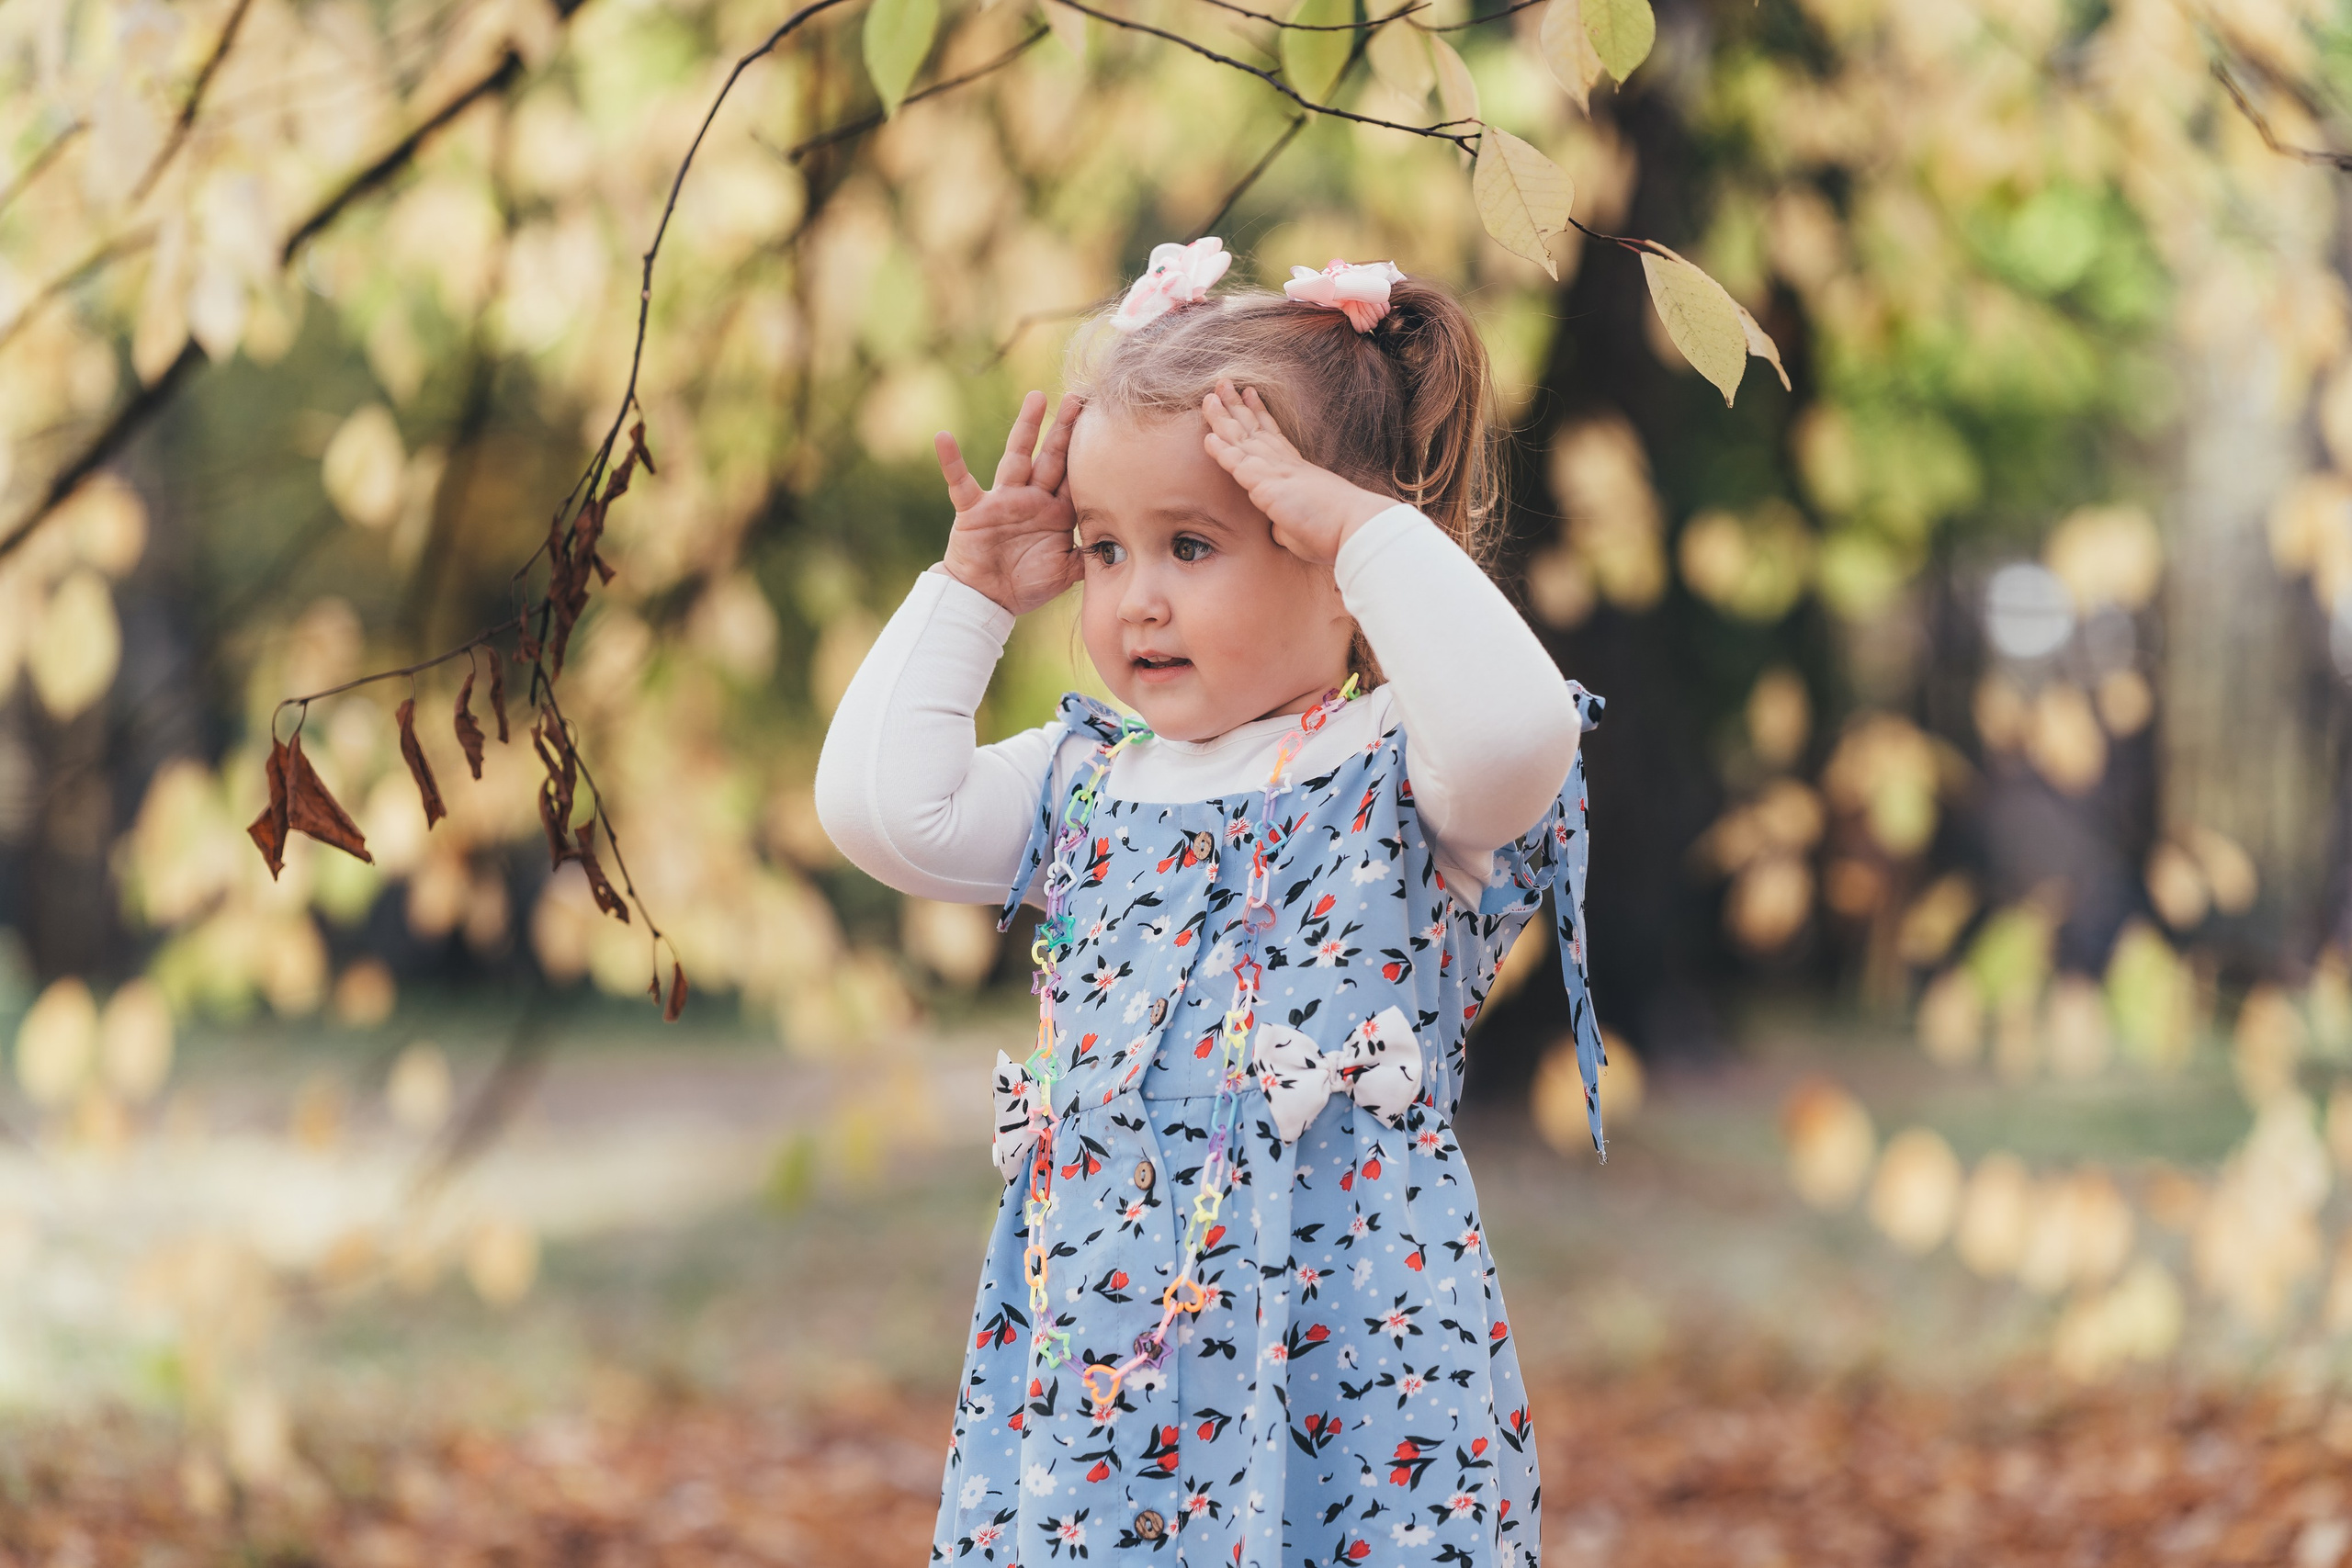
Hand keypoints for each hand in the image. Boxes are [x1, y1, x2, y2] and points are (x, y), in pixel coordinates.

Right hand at [936, 390, 1084, 614]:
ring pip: (1017, 457)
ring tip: (1037, 398)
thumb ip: (1090, 555)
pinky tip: (944, 437)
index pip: (1075, 476)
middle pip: (1052, 456)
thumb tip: (1124, 548)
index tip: (1105, 423)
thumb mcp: (1066, 572)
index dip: (1089, 452)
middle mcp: (1032, 498)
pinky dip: (951, 461)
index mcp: (1055, 512)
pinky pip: (961, 482)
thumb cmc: (1026, 584)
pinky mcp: (974, 509)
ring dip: (1026, 428)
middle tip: (1079, 398)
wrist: (987, 600)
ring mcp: (1003, 499)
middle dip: (1066, 428)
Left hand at [1198, 378, 1394, 566]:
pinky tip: (1208, 436)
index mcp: (1296, 469)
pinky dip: (1222, 450)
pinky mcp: (1267, 486)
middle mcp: (1284, 464)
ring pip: (1241, 438)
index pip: (1272, 434)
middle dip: (1235, 405)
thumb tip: (1278, 528)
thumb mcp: (1304, 523)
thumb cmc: (1334, 530)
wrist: (1354, 527)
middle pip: (1253, 428)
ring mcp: (1275, 471)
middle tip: (1222, 382)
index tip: (1249, 393)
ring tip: (1208, 396)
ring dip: (1222, 417)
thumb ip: (1286, 521)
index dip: (1258, 412)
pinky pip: (1238, 464)